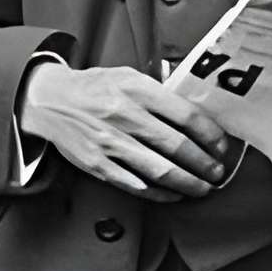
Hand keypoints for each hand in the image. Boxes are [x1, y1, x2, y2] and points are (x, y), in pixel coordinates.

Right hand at [17, 59, 230, 198]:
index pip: (186, 115)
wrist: (50, 100)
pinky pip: (135, 184)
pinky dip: (159, 193)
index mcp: (136, 89)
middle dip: (205, 164)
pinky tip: (173, 194)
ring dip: (188, 183)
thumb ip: (158, 92)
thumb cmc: (93, 88)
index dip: (210, 135)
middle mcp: (124, 115)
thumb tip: (194, 114)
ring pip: (160, 170)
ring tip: (202, 188)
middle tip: (217, 173)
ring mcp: (110, 142)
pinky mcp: (97, 163)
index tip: (221, 146)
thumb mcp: (127, 76)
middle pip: (177, 146)